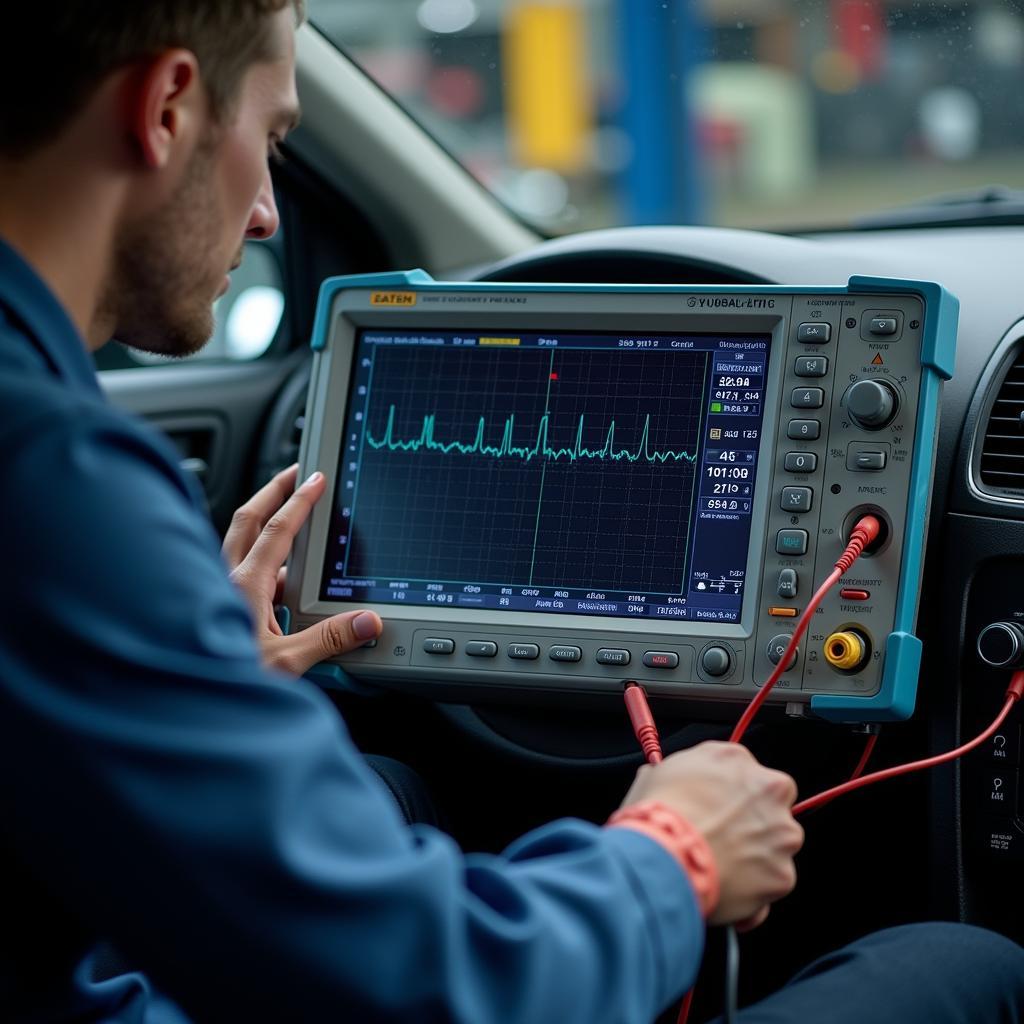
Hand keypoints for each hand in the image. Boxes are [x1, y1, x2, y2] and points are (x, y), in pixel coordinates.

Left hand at [222, 464, 381, 676]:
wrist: (180, 705)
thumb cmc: (218, 683)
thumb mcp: (284, 662)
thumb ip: (328, 640)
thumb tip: (366, 623)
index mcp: (244, 584)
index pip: (276, 529)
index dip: (298, 501)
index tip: (314, 480)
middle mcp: (224, 580)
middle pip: (248, 519)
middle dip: (272, 492)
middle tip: (293, 475)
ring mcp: (215, 591)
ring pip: (240, 546)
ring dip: (264, 530)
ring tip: (291, 528)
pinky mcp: (211, 608)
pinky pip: (238, 575)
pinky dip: (259, 567)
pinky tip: (276, 586)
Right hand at [619, 742, 802, 928]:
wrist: (665, 858)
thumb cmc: (657, 815)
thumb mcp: (660, 773)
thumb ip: (684, 773)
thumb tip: (678, 782)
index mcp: (737, 759)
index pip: (745, 772)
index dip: (730, 793)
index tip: (719, 808)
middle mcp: (767, 790)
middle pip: (770, 804)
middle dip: (753, 822)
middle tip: (722, 837)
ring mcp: (781, 833)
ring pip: (776, 845)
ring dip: (755, 856)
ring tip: (719, 868)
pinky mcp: (782, 874)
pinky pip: (770, 883)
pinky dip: (752, 890)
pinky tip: (723, 889)